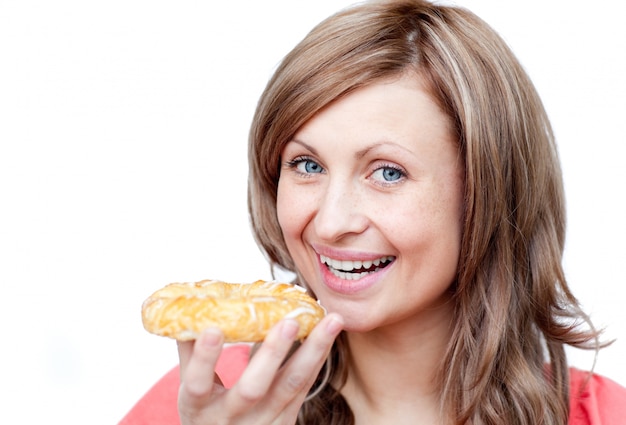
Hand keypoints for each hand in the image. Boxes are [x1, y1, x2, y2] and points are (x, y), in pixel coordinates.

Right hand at [176, 313, 343, 424]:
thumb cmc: (205, 412)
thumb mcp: (191, 390)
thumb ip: (190, 352)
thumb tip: (189, 306)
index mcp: (199, 409)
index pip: (198, 385)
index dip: (204, 359)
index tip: (213, 328)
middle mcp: (232, 419)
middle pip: (254, 389)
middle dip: (272, 354)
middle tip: (289, 321)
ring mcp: (264, 422)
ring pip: (291, 386)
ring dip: (314, 350)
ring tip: (331, 320)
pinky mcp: (287, 420)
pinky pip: (305, 386)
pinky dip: (317, 357)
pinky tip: (329, 333)